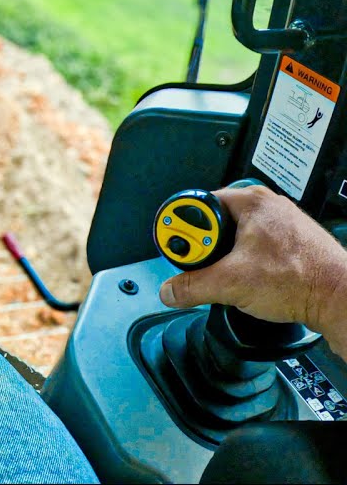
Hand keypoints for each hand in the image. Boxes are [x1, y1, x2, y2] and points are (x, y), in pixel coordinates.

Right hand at [159, 185, 346, 345]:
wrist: (339, 298)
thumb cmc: (301, 278)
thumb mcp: (231, 284)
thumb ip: (192, 286)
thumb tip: (170, 290)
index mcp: (250, 202)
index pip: (198, 204)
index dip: (183, 228)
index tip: (178, 246)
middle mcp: (266, 206)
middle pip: (215, 222)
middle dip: (206, 247)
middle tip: (205, 266)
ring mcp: (280, 223)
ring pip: (235, 236)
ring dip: (225, 257)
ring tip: (230, 275)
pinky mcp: (289, 241)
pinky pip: (253, 246)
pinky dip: (246, 262)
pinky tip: (250, 279)